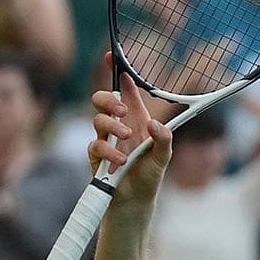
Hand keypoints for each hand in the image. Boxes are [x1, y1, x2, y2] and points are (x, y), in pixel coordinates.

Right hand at [87, 52, 172, 205]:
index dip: (119, 73)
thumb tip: (155, 124)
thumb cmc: (150, 176)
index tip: (111, 56)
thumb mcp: (164, 157)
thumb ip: (164, 139)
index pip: (127, 91)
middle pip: (104, 100)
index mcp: (138, 120)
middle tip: (122, 110)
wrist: (134, 203)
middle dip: (109, 100)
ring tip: (127, 138)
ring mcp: (105, 140)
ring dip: (112, 126)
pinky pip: (94, 145)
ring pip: (97, 120)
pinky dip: (108, 151)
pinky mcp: (95, 157)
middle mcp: (120, 126)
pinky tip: (121, 160)